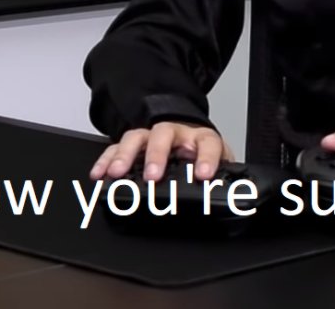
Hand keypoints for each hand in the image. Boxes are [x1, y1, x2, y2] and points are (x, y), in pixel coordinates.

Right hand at [89, 122, 233, 181]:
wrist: (189, 135)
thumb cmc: (202, 155)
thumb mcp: (219, 166)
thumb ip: (225, 180)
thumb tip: (236, 200)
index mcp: (201, 139)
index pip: (208, 144)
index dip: (206, 159)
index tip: (203, 175)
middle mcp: (175, 133)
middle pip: (164, 134)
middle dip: (157, 155)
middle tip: (153, 176)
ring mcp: (152, 136)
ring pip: (137, 137)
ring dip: (126, 155)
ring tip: (117, 173)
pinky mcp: (133, 144)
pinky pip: (116, 147)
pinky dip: (106, 161)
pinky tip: (99, 175)